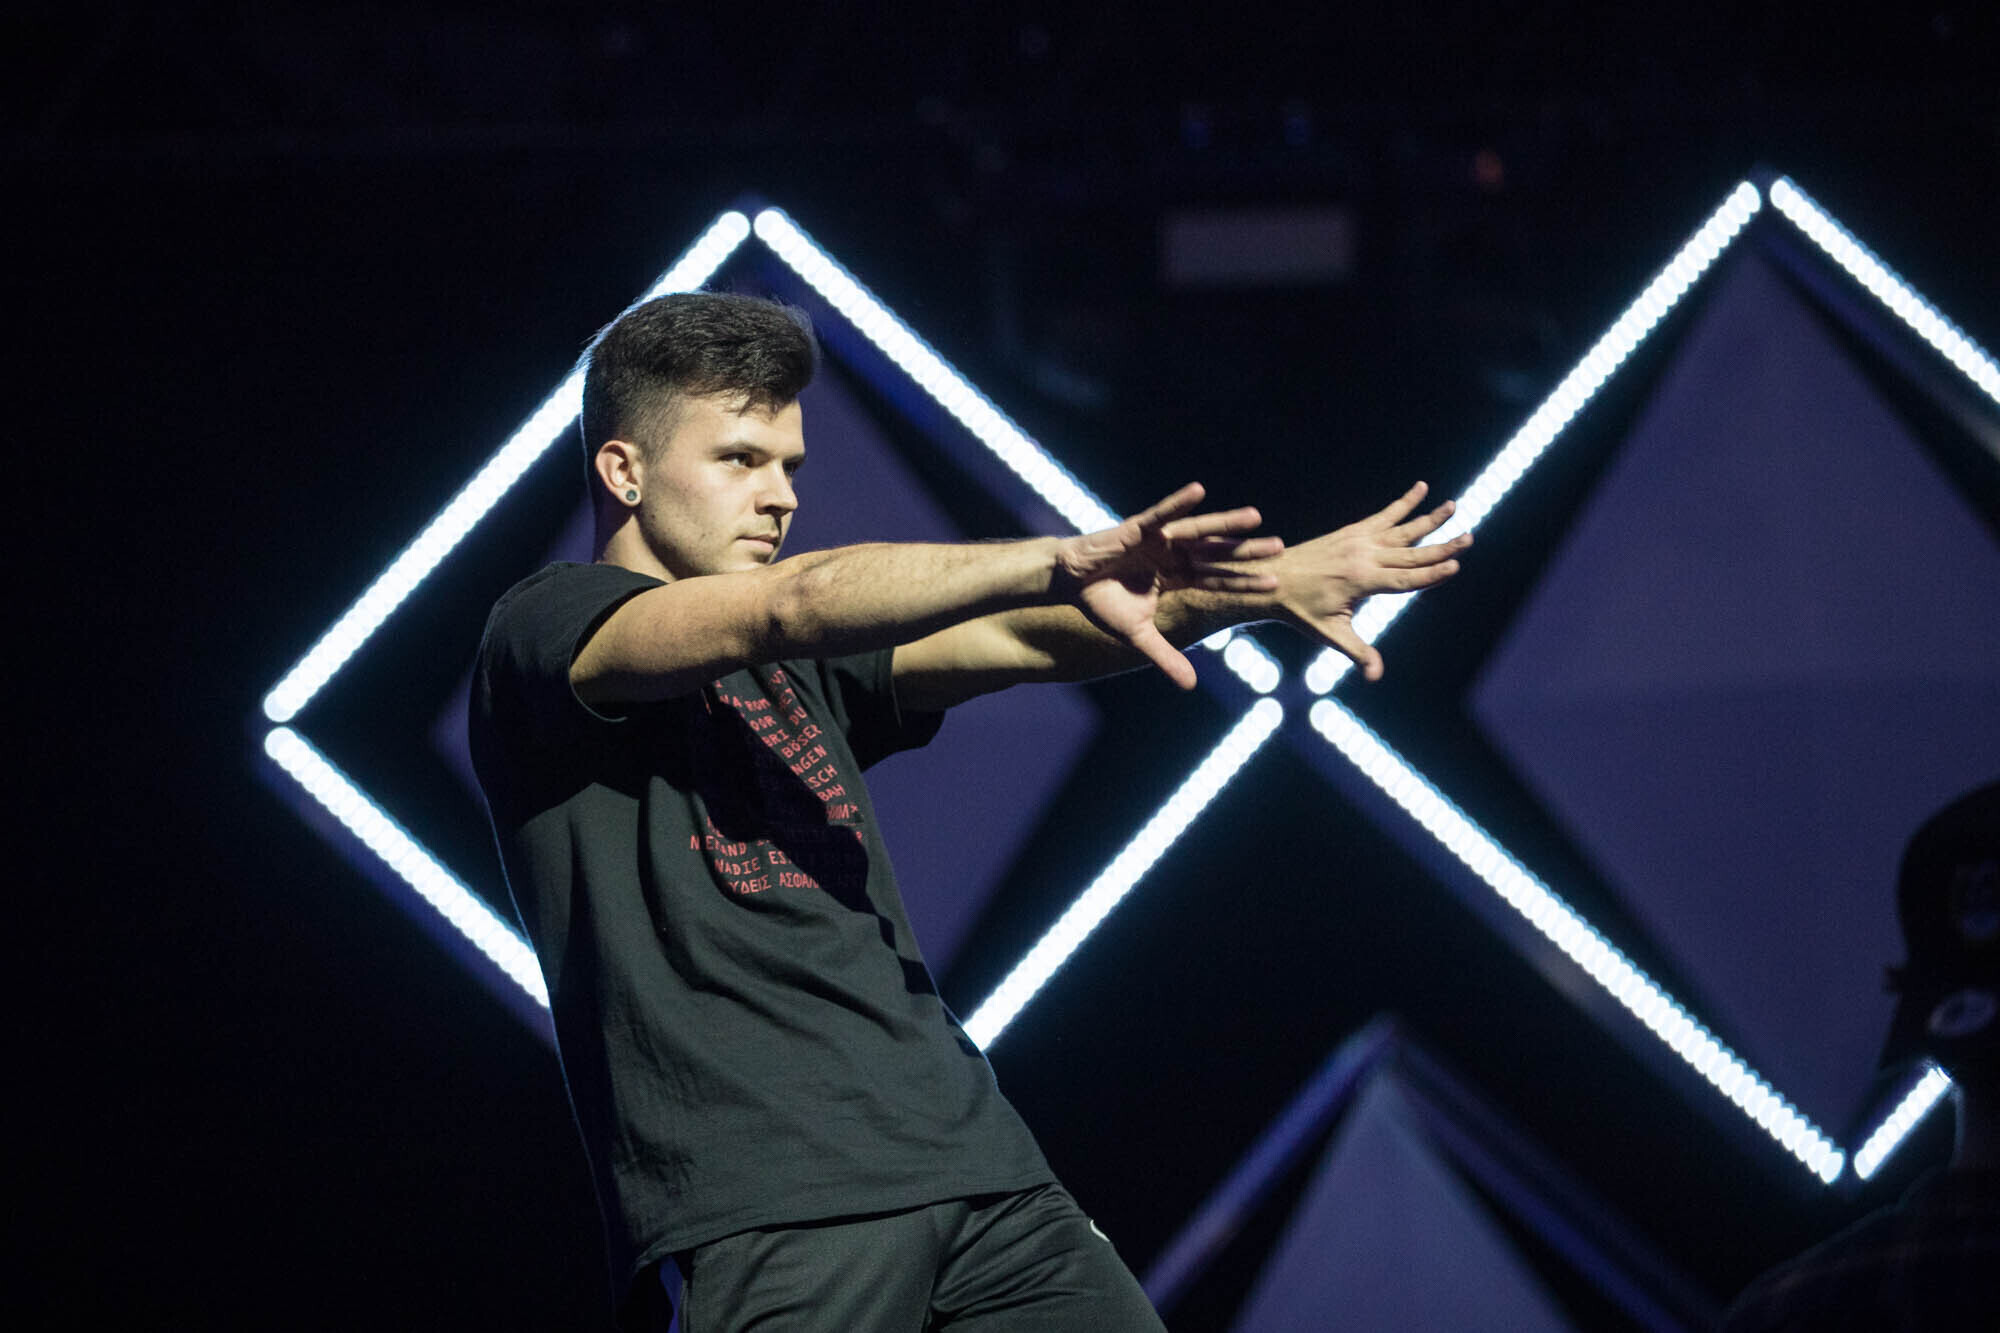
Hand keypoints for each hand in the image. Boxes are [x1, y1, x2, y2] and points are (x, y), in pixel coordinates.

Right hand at [1055, 482, 1281, 687]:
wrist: (1070, 582)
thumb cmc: (1104, 603)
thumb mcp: (1138, 635)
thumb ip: (1165, 657)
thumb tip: (1190, 687)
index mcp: (1177, 577)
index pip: (1216, 580)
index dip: (1244, 582)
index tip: (1274, 583)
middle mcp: (1174, 555)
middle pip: (1217, 553)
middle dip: (1246, 551)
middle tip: (1280, 547)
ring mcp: (1158, 540)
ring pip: (1198, 531)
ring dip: (1226, 523)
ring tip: (1256, 516)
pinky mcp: (1137, 528)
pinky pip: (1161, 514)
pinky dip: (1178, 502)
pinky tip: (1199, 490)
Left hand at [1274, 481, 1469, 680]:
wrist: (1272, 578)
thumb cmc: (1300, 610)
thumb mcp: (1329, 633)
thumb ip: (1357, 652)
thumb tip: (1376, 675)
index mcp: (1361, 581)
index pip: (1406, 580)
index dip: (1431, 575)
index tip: (1456, 567)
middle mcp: (1364, 557)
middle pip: (1411, 553)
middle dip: (1442, 547)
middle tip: (1469, 538)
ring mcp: (1359, 541)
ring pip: (1402, 529)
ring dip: (1429, 518)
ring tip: (1453, 506)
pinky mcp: (1353, 532)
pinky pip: (1384, 515)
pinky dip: (1403, 503)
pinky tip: (1420, 488)